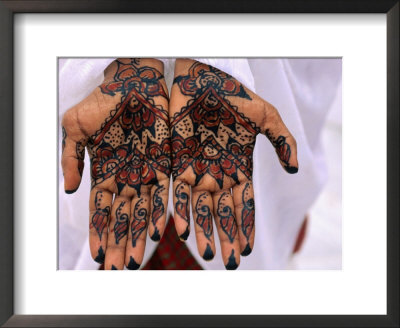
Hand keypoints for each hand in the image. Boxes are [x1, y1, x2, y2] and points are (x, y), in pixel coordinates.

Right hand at [61, 58, 169, 269]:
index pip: (99, 210)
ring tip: (134, 259)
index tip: (97, 255)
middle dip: (118, 242)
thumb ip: (71, 157)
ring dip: (136, 235)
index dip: (98, 232)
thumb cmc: (102, 101)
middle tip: (117, 269)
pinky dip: (159, 211)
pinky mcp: (164, 163)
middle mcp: (125, 177)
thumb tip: (70, 188)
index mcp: (104, 172)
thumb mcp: (74, 127)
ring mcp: (145, 172)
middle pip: (120, 217)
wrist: (131, 82)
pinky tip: (155, 232)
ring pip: (141, 211)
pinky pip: (162, 192)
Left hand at [170, 59, 297, 268]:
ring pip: (201, 208)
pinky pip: (178, 191)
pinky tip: (182, 230)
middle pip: (223, 212)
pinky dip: (181, 210)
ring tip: (207, 254)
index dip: (245, 226)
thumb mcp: (266, 116)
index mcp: (240, 167)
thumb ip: (283, 140)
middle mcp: (219, 173)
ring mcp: (198, 169)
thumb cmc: (236, 96)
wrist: (203, 79)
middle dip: (226, 237)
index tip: (246, 248)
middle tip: (228, 262)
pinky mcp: (178, 161)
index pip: (244, 203)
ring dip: (204, 231)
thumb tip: (295, 169)